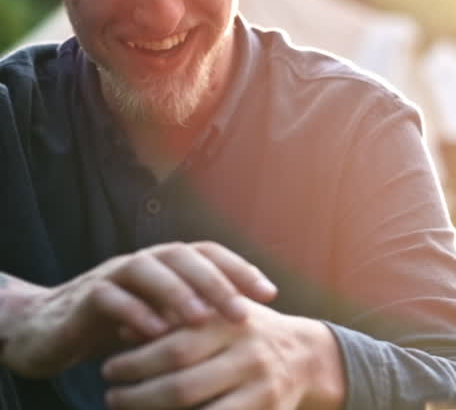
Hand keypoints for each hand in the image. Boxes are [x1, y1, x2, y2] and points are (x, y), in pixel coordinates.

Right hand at [0, 242, 276, 377]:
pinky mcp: (85, 297)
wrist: (50, 329)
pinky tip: (154, 334)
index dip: (241, 269)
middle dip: (216, 281)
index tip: (270, 294)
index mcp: (168, 263)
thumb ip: (198, 315)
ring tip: (200, 320)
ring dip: (176, 292)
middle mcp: (145, 261)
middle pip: (184, 256)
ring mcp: (113, 274)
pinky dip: (134, 312)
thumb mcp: (165, 319)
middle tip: (242, 312)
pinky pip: (110, 297)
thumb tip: (253, 326)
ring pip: (148, 269)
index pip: (211, 254)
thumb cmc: (119, 325)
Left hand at [101, 300, 343, 409]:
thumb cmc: (247, 333)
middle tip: (111, 396)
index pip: (175, 346)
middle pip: (182, 386)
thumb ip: (176, 318)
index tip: (109, 368)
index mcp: (233, 323)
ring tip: (128, 409)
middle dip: (137, 397)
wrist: (307, 356)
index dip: (135, 362)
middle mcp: (249, 355)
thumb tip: (122, 329)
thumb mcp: (220, 313)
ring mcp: (260, 388)